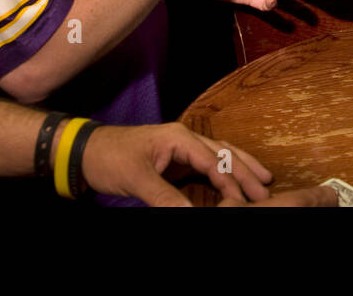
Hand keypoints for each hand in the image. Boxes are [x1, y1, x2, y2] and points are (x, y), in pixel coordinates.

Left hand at [80, 123, 335, 205]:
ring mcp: (180, 148)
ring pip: (219, 155)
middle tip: (266, 188)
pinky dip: (224, 173)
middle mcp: (184, 138)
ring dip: (240, 167)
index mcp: (177, 137)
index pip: (212, 158)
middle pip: (223, 152)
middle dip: (246, 169)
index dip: (230, 178)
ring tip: (262, 180)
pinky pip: (206, 165)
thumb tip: (190, 214)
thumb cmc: (109, 158)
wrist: (86, 152)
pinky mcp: (175, 160)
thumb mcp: (137, 179)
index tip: (245, 197)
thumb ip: (164, 197)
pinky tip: (235, 183)